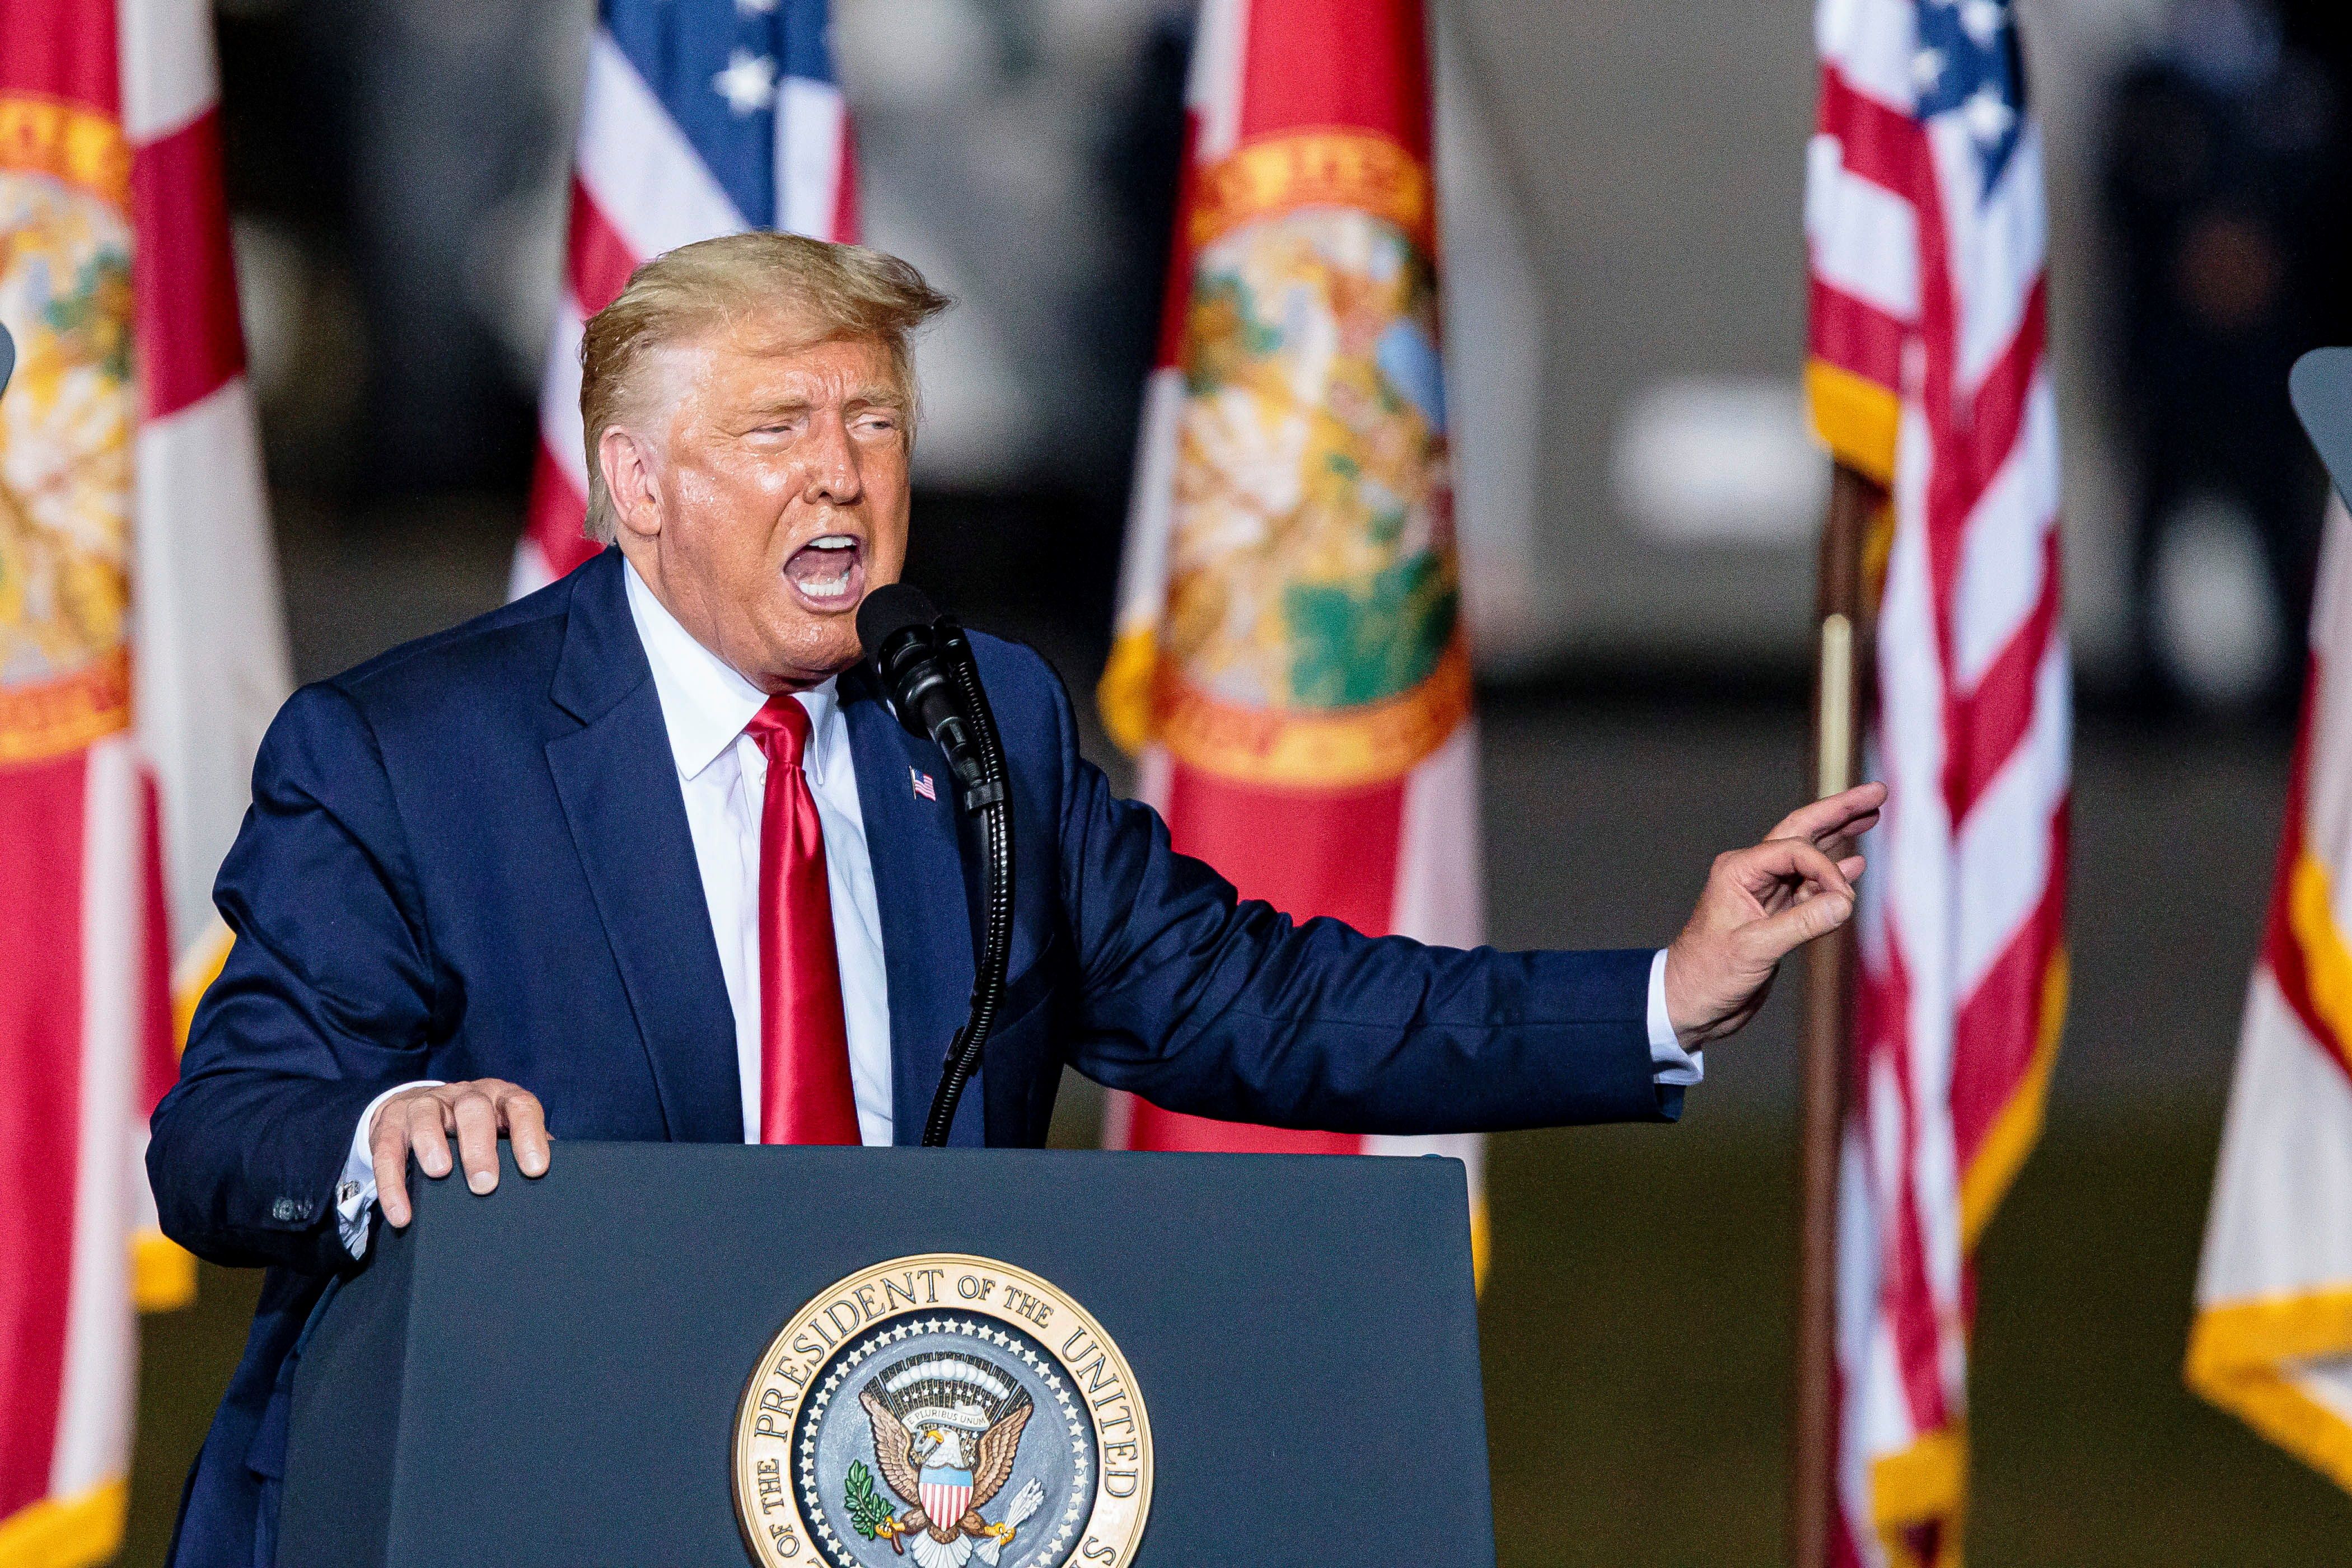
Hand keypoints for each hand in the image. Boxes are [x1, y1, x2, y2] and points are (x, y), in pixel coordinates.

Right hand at [370, 1078, 550, 1228]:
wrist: (419, 1112)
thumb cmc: (476, 1132)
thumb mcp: (502, 1134)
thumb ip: (524, 1152)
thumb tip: (557, 1186)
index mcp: (499, 1098)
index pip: (521, 1107)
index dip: (529, 1135)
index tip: (536, 1169)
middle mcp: (463, 1095)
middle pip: (474, 1109)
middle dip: (479, 1145)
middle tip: (485, 1183)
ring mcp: (425, 1105)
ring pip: (427, 1116)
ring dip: (432, 1144)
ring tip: (440, 1174)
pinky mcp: (390, 1122)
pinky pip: (387, 1149)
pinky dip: (392, 1182)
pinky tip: (402, 1213)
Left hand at [1662, 782, 1886, 1048]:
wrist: (1688, 1004)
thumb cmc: (1706, 975)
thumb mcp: (1753, 949)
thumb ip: (1802, 923)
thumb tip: (1846, 900)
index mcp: (1738, 870)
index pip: (1795, 850)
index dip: (1826, 869)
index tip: (1846, 899)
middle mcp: (1751, 873)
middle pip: (1802, 831)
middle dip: (1838, 811)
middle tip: (1876, 792)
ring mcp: (1765, 892)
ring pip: (1808, 855)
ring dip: (1840, 835)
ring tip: (1871, 813)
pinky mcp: (1775, 915)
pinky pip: (1809, 886)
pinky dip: (1833, 874)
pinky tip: (1855, 861)